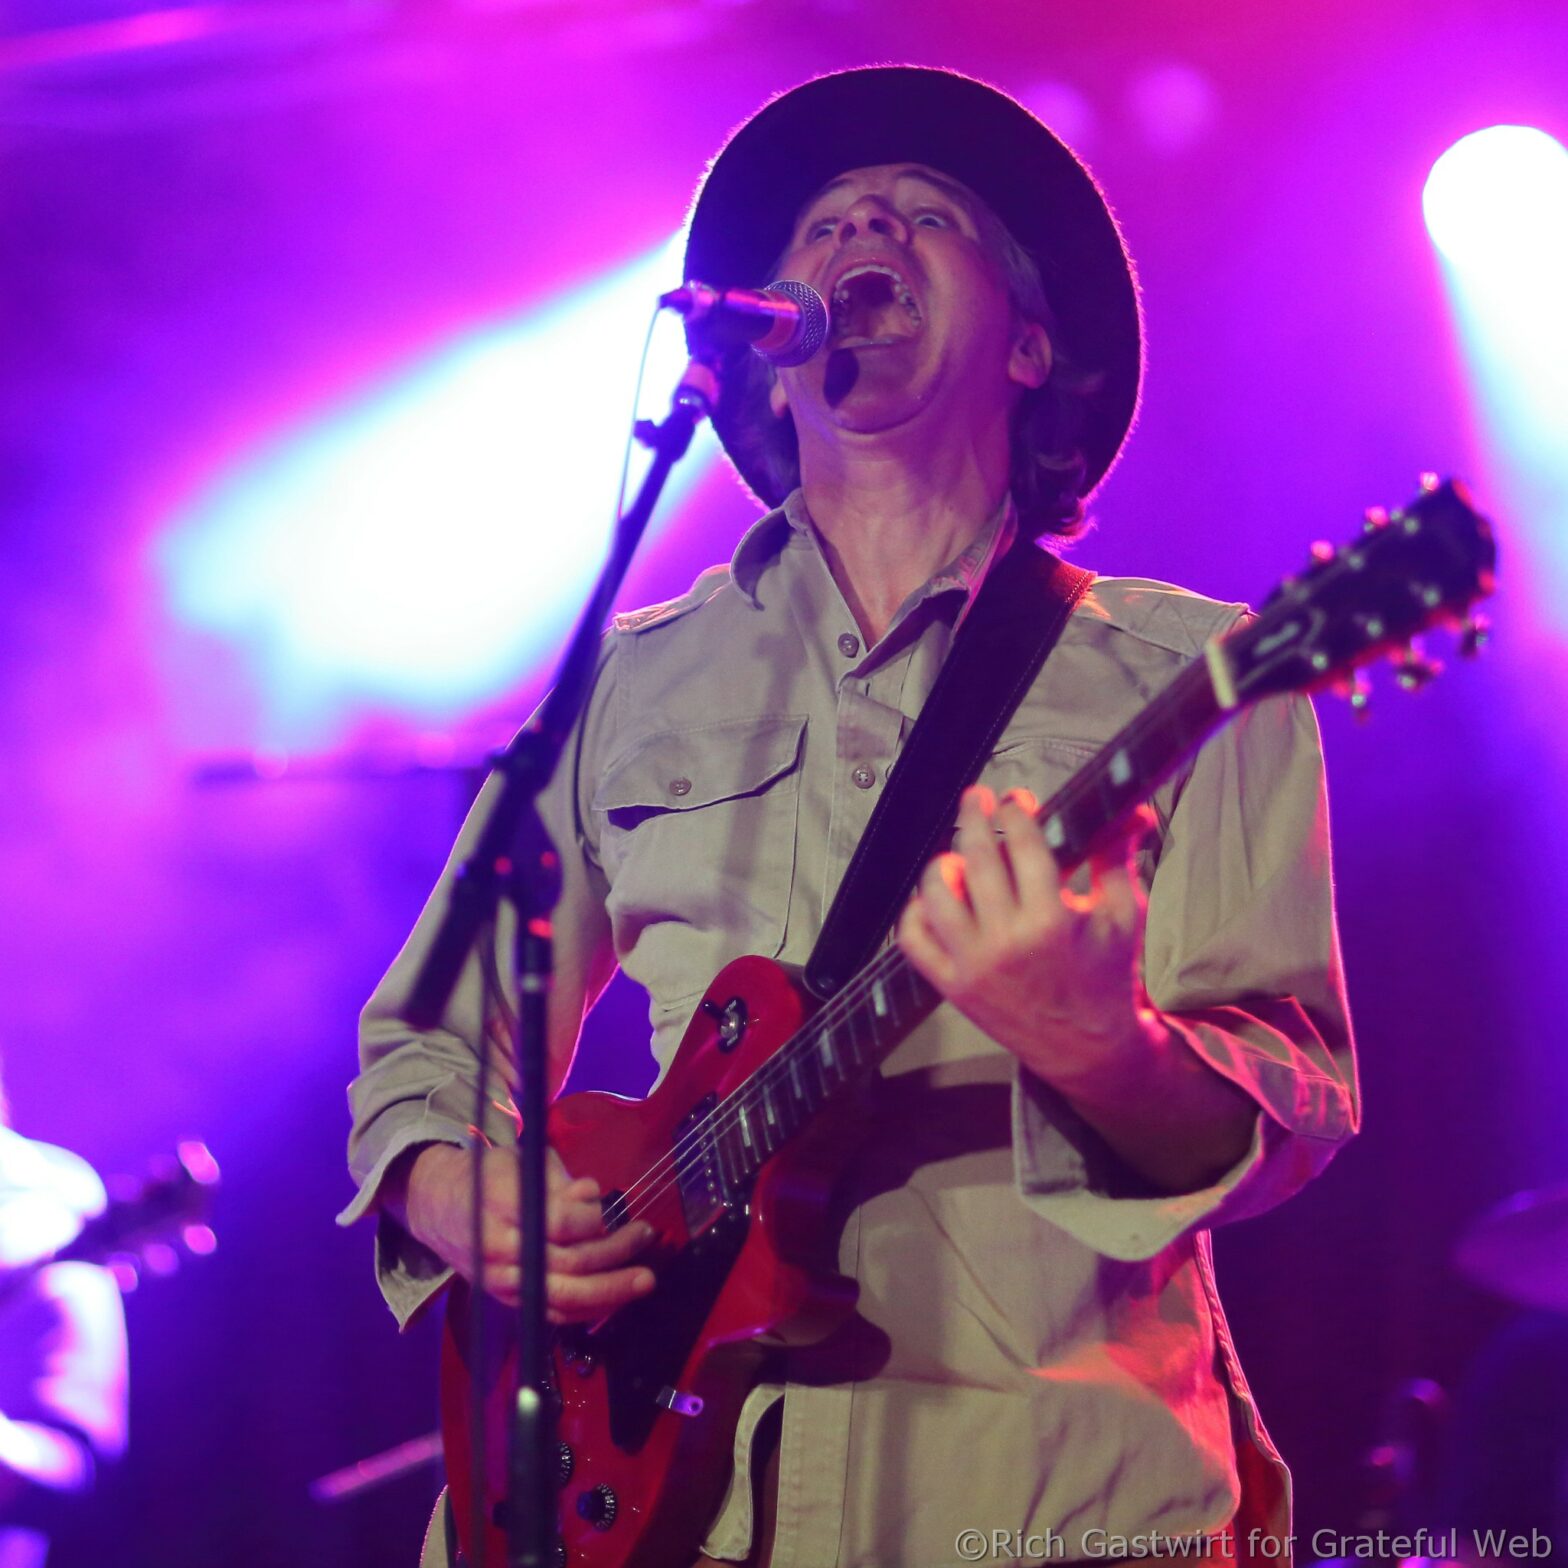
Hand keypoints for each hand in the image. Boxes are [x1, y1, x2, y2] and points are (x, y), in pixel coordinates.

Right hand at [397, 1143, 655, 1322]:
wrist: (441, 1209)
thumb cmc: (488, 1178)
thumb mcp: (518, 1162)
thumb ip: (556, 1179)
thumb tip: (591, 1193)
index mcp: (499, 1208)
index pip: (554, 1223)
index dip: (587, 1218)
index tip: (604, 1202)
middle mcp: (500, 1252)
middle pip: (564, 1266)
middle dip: (613, 1256)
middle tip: (645, 1236)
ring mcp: (504, 1282)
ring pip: (562, 1299)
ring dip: (610, 1291)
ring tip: (644, 1276)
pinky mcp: (509, 1301)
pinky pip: (554, 1314)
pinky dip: (589, 1309)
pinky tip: (618, 1296)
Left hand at [896, 784, 1158, 1093]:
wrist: (1088, 1049)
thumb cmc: (1107, 976)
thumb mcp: (1122, 915)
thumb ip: (1118, 857)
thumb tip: (1134, 811)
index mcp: (1052, 921)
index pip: (1023, 845)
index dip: (1015, 811)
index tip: (1016, 799)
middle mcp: (1007, 941)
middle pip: (976, 857)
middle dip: (974, 816)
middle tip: (977, 799)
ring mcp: (973, 965)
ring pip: (936, 894)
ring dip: (944, 862)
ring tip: (959, 853)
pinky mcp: (952, 986)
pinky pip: (913, 939)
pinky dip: (916, 911)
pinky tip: (937, 897)